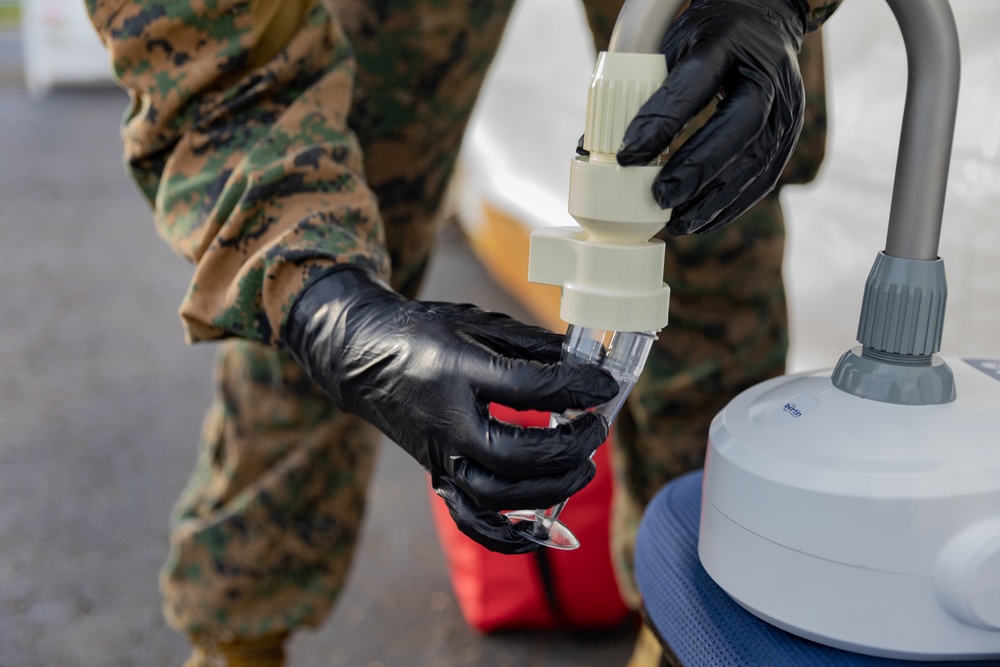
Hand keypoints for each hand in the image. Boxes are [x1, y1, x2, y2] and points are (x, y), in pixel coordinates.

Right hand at [283, 267, 618, 552]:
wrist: (361, 356)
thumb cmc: (422, 334)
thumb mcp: (476, 322)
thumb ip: (532, 345)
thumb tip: (585, 363)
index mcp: (457, 371)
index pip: (529, 388)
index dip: (575, 388)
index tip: (604, 385)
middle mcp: (447, 421)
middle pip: (516, 454)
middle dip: (568, 448)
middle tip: (597, 429)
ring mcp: (439, 455)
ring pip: (497, 495)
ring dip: (550, 489)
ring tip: (582, 468)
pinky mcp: (435, 475)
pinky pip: (470, 520)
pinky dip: (506, 536)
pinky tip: (540, 532)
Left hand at [617, 0, 807, 234]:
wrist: (767, 20)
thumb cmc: (709, 36)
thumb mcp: (674, 44)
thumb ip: (640, 91)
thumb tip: (591, 147)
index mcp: (729, 42)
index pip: (694, 84)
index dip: (660, 122)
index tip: (626, 156)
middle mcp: (766, 74)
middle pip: (737, 127)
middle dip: (696, 168)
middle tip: (659, 197)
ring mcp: (786, 106)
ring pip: (755, 161)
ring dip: (713, 198)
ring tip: (675, 221)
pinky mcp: (789, 134)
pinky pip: (764, 178)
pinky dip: (730, 205)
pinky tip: (700, 220)